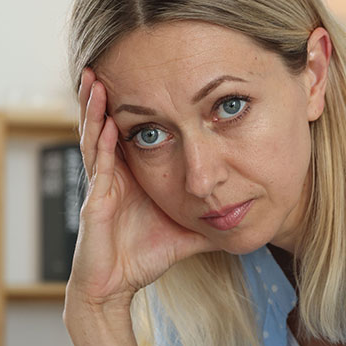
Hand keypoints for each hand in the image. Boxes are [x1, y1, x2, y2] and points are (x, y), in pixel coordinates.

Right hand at [64, 67, 215, 320]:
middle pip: (108, 122)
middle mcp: (113, 173)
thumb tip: (250, 209)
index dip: (134, 102)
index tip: (146, 73)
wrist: (116, 287)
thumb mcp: (190, 228)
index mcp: (132, 173)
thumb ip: (216, 216)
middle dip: (107, 92)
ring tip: (96, 78)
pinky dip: (101, 142)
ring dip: (95, 107)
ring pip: (95, 137)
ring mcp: (101, 185)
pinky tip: (106, 121)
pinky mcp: (95, 202)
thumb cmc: (145, 256)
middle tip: (107, 58)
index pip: (133, 129)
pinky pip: (98, 166)